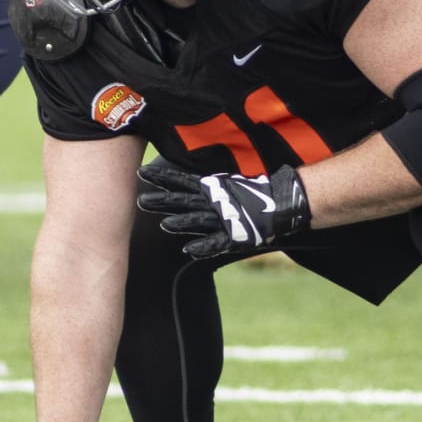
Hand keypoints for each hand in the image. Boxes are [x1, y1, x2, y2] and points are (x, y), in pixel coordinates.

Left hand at [137, 160, 309, 258]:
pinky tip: (188, 250)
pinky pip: (216, 242)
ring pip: (198, 220)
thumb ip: (203, 189)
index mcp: (210, 188)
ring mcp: (223, 218)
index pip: (181, 182)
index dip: (162, 178)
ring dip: (181, 223)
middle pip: (183, 201)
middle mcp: (214, 201)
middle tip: (141, 201)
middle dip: (162, 201)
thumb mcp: (222, 187)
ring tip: (163, 226)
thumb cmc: (249, 195)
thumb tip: (183, 185)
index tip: (141, 172)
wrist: (280, 203)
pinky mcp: (233, 235)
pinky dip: (203, 246)